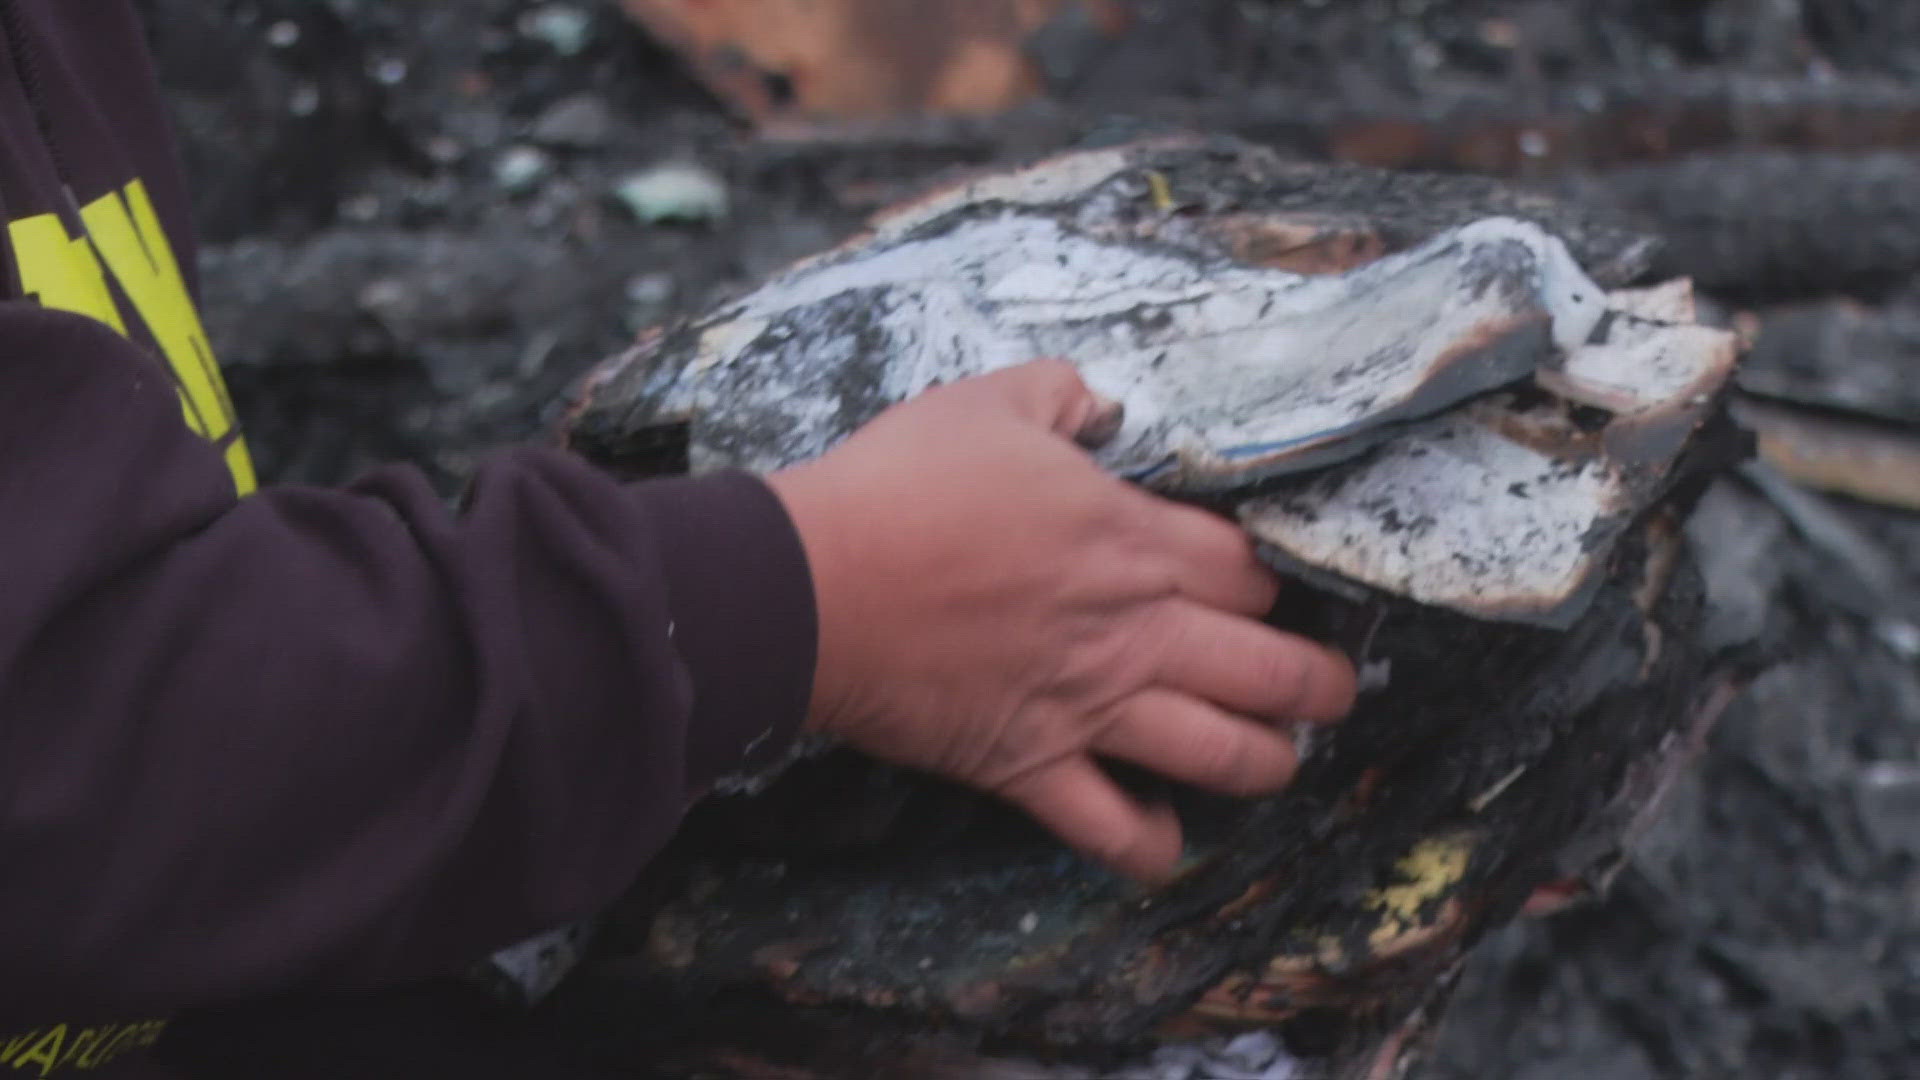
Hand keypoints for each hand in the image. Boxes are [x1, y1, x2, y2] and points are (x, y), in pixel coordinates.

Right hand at [766, 361, 1356, 882]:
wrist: (809, 585)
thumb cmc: (900, 486)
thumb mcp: (990, 400)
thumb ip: (1066, 393)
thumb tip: (1105, 405)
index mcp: (1132, 540)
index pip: (1254, 572)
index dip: (1280, 582)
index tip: (1277, 588)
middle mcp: (1133, 631)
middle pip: (1275, 671)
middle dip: (1322, 685)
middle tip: (1328, 686)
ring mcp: (1087, 706)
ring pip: (1224, 757)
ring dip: (1269, 763)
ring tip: (1277, 755)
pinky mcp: (1030, 765)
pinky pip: (1113, 831)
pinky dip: (1151, 846)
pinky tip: (1164, 836)